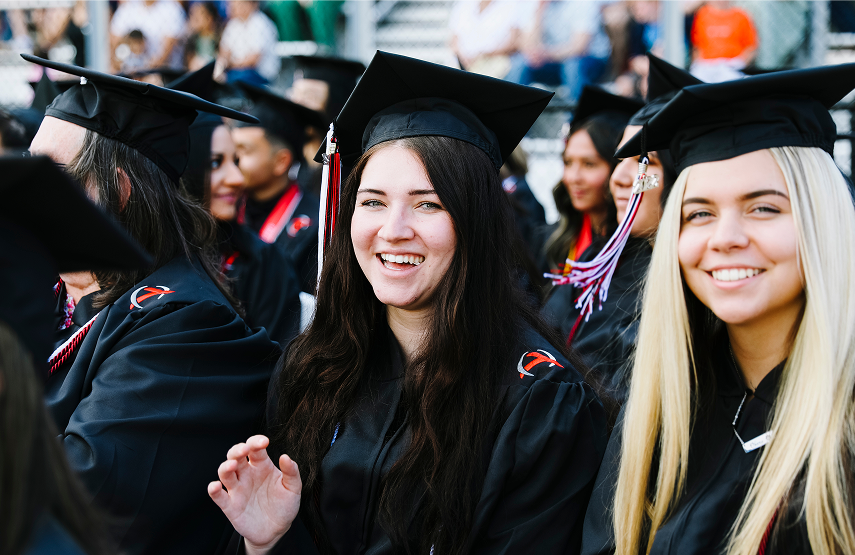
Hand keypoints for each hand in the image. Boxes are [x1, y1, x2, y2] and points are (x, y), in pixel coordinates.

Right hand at [208, 435, 301, 554]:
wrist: (277, 530)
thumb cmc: (284, 505)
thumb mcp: (293, 488)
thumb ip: (291, 472)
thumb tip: (285, 457)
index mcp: (262, 466)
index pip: (255, 449)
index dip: (256, 442)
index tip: (264, 441)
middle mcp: (247, 474)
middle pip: (236, 456)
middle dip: (237, 450)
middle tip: (244, 449)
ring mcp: (237, 489)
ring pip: (225, 473)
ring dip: (226, 467)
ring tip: (232, 465)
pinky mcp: (230, 506)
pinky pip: (219, 496)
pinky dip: (214, 490)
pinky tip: (215, 486)